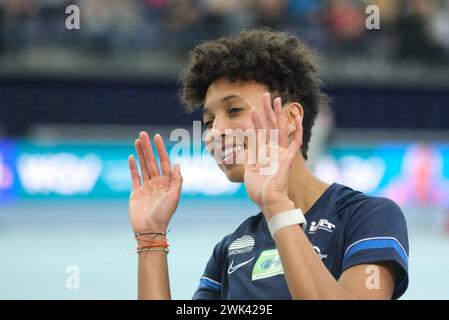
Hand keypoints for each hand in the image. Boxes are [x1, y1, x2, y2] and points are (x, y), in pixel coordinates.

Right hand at [128, 132, 182, 232]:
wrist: (149, 229)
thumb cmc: (164, 214)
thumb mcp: (174, 197)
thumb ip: (177, 180)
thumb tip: (177, 164)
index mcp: (167, 183)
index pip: (164, 161)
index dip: (161, 149)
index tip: (156, 137)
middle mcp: (157, 182)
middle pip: (152, 161)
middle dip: (148, 147)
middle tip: (143, 134)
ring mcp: (146, 186)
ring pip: (143, 166)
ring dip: (140, 153)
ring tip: (137, 140)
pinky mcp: (136, 192)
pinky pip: (134, 176)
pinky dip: (133, 167)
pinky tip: (132, 156)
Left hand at [243, 93, 301, 218]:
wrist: (268, 200)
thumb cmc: (258, 190)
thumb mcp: (249, 171)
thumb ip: (246, 159)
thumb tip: (236, 151)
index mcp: (263, 152)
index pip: (259, 132)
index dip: (256, 121)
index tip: (252, 109)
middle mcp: (273, 150)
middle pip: (270, 125)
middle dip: (267, 110)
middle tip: (266, 95)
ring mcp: (281, 152)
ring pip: (281, 128)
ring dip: (279, 114)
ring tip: (277, 99)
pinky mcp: (288, 158)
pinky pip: (295, 142)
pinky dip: (297, 131)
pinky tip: (297, 119)